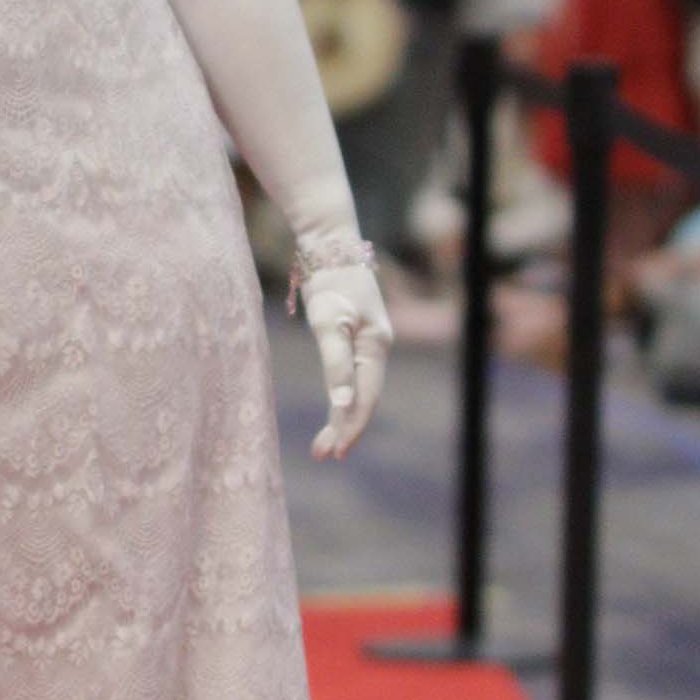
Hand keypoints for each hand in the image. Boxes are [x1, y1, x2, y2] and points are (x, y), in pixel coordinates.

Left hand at [294, 236, 391, 462]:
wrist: (330, 244)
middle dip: (344, 428)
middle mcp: (378, 347)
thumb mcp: (327, 321)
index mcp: (376, 346)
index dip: (350, 427)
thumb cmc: (329, 281)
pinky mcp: (356, 335)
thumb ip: (335, 363)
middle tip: (321, 455)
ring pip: (359, 389)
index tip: (333, 452)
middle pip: (364, 397)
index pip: (365, 397)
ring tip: (323, 443)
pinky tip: (334, 409)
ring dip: (342, 416)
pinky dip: (341, 397)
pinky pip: (352, 376)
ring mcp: (369, 342)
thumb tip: (341, 404)